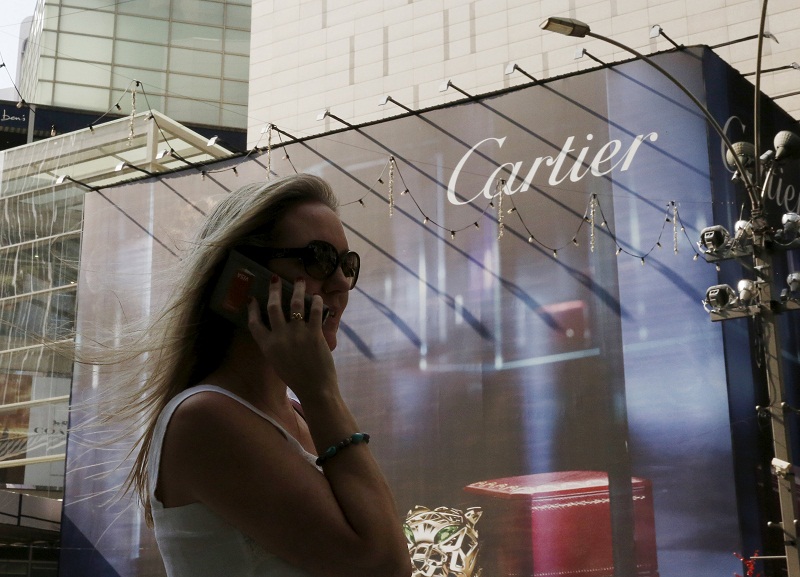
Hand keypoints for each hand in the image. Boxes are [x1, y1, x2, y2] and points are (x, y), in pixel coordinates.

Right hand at [246, 276, 337, 397]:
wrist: (314, 388)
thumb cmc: (296, 378)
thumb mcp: (277, 361)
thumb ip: (275, 344)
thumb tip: (279, 328)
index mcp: (267, 346)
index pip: (254, 323)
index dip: (252, 309)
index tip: (252, 298)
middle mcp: (279, 337)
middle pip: (273, 307)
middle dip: (273, 290)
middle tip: (275, 278)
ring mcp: (297, 334)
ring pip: (295, 304)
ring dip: (297, 289)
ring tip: (299, 280)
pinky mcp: (314, 334)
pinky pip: (315, 311)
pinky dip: (317, 301)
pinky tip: (317, 297)